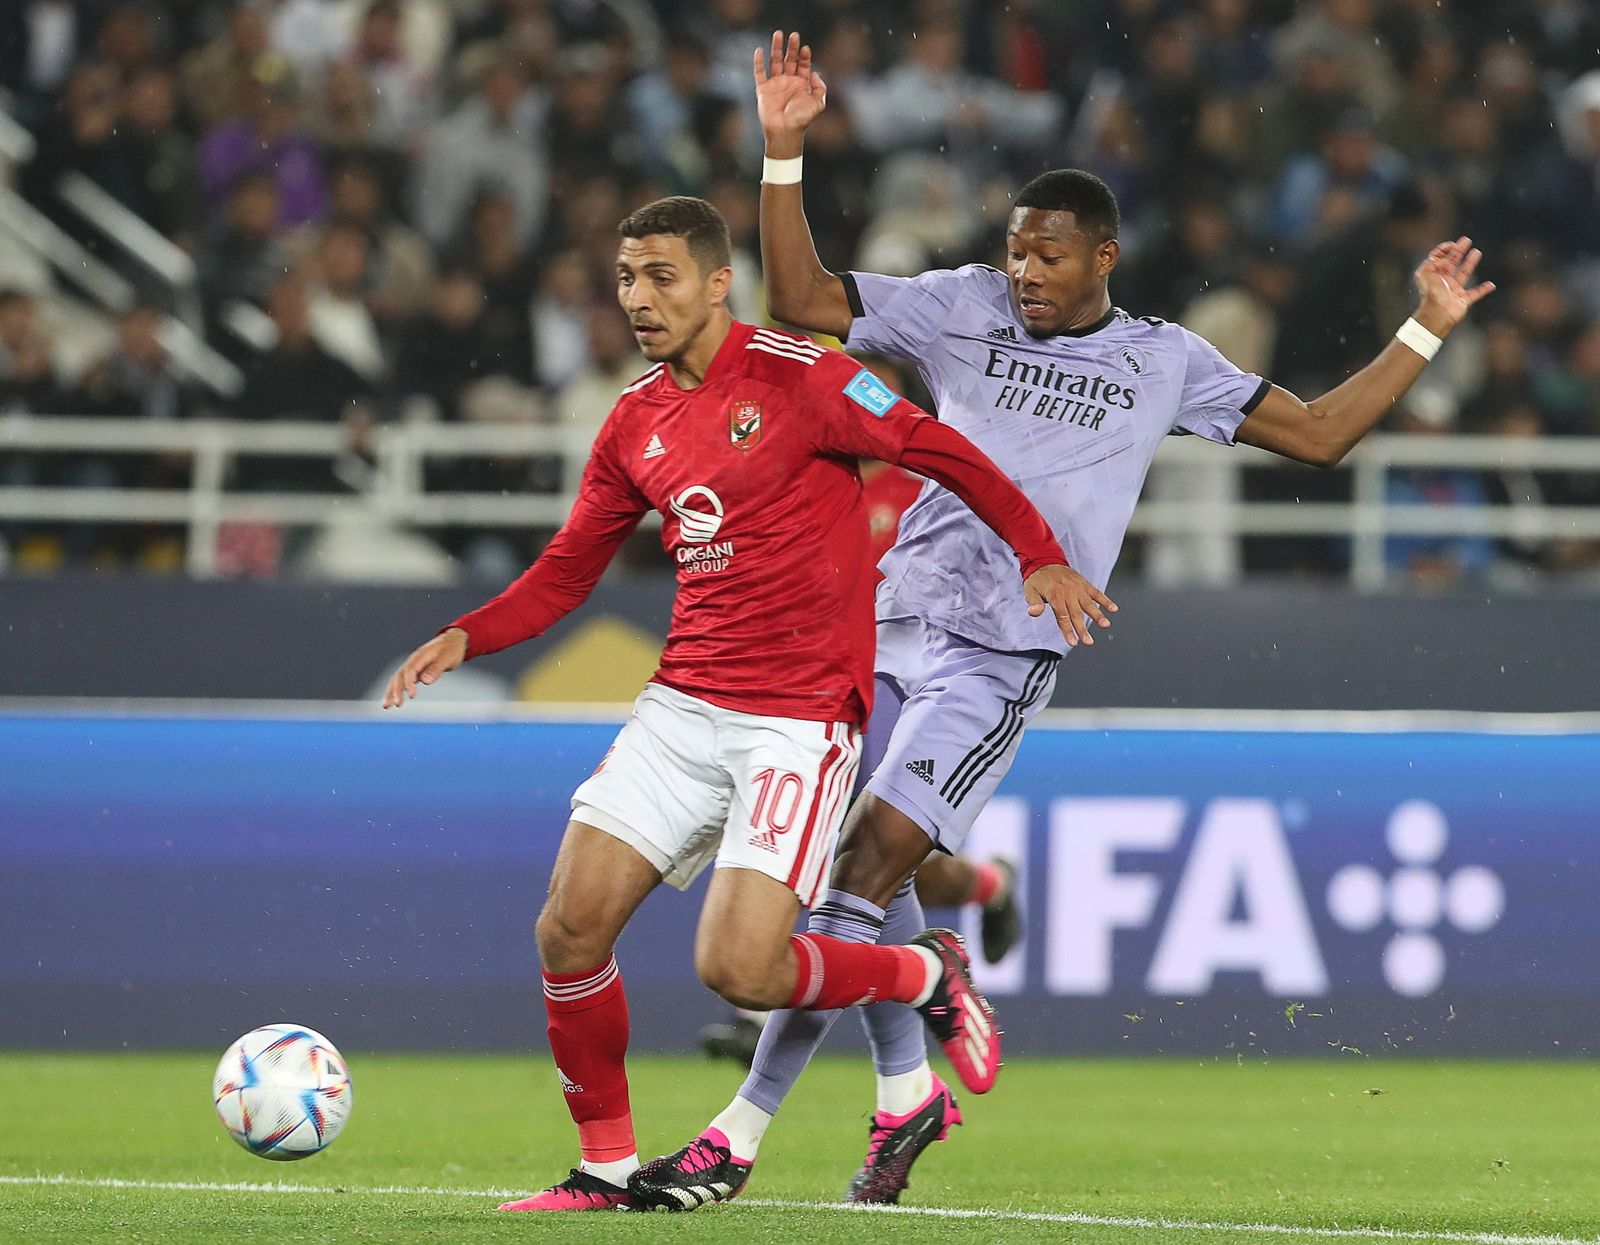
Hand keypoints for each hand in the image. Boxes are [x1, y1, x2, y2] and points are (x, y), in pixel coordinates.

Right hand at [382, 627, 467, 708]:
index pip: (410, 670)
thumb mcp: (447, 658)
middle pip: (400, 675)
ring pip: (398, 679)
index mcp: (420, 656)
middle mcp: (413, 660)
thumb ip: (436, 669)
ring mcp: (413, 665)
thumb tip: (425, 681)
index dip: (409, 683)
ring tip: (386, 706)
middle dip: (396, 690)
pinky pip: (402, 681)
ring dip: (391, 692)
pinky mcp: (415, 671)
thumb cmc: (451, 649)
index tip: (411, 696)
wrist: (453, 640)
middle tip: (396, 704)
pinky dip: (397, 690)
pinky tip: (393, 701)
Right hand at [754, 30, 826, 149]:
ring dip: (777, 48)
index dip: (804, 56)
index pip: (803, 65)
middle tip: (794, 35)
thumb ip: (820, 88)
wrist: (785, 132)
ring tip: (778, 34)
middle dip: (792, 47)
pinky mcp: (763, 90)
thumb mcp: (818, 104)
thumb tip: (814, 73)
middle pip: (789, 59)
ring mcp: (775, 84)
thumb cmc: (802, 120)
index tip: (805, 48)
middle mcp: (788, 82)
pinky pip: (759, 73)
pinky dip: (758, 62)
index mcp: (801, 85)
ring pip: (775, 61)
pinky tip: (759, 50)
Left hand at [1024, 565, 1116, 647]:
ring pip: (1089, 604)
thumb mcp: (1029, 590)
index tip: (1073, 642)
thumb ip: (1034, 602)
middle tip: (1089, 642)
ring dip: (1098, 615)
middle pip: (1077, 613)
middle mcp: (1068, 592)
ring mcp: (1078, 587)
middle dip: (1083, 629)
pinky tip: (1113, 609)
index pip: (1062, 616)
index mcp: (1055, 595)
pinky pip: (1096, 592)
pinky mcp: (1084, 584)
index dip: (1068, 630)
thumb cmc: (1037, 579)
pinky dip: (1105, 600)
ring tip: (1106, 625)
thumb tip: (1034, 612)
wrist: (1046, 560)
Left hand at [1412, 237, 1494, 335]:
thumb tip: (1446, 259)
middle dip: (1459, 251)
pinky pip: (1475, 294)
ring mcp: (1454, 291)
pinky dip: (1483, 290)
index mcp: (1434, 275)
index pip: (1438, 259)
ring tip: (1477, 251)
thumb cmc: (1430, 294)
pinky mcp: (1463, 301)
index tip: (1452, 244)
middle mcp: (1444, 282)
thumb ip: (1433, 262)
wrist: (1437, 313)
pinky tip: (1491, 285)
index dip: (1444, 250)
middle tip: (1466, 240)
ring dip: (1470, 263)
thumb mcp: (1424, 274)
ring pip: (1464, 274)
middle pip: (1452, 263)